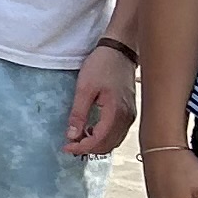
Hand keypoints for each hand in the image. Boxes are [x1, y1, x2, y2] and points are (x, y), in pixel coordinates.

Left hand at [62, 44, 137, 158]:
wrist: (121, 49)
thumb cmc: (103, 65)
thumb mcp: (84, 88)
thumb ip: (78, 114)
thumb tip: (72, 136)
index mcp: (116, 113)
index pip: (99, 141)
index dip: (82, 147)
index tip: (67, 147)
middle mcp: (127, 118)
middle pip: (108, 145)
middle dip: (89, 148)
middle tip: (71, 143)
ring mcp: (130, 115)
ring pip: (114, 141)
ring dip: (97, 143)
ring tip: (79, 137)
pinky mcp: (129, 110)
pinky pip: (118, 132)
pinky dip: (105, 136)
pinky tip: (92, 129)